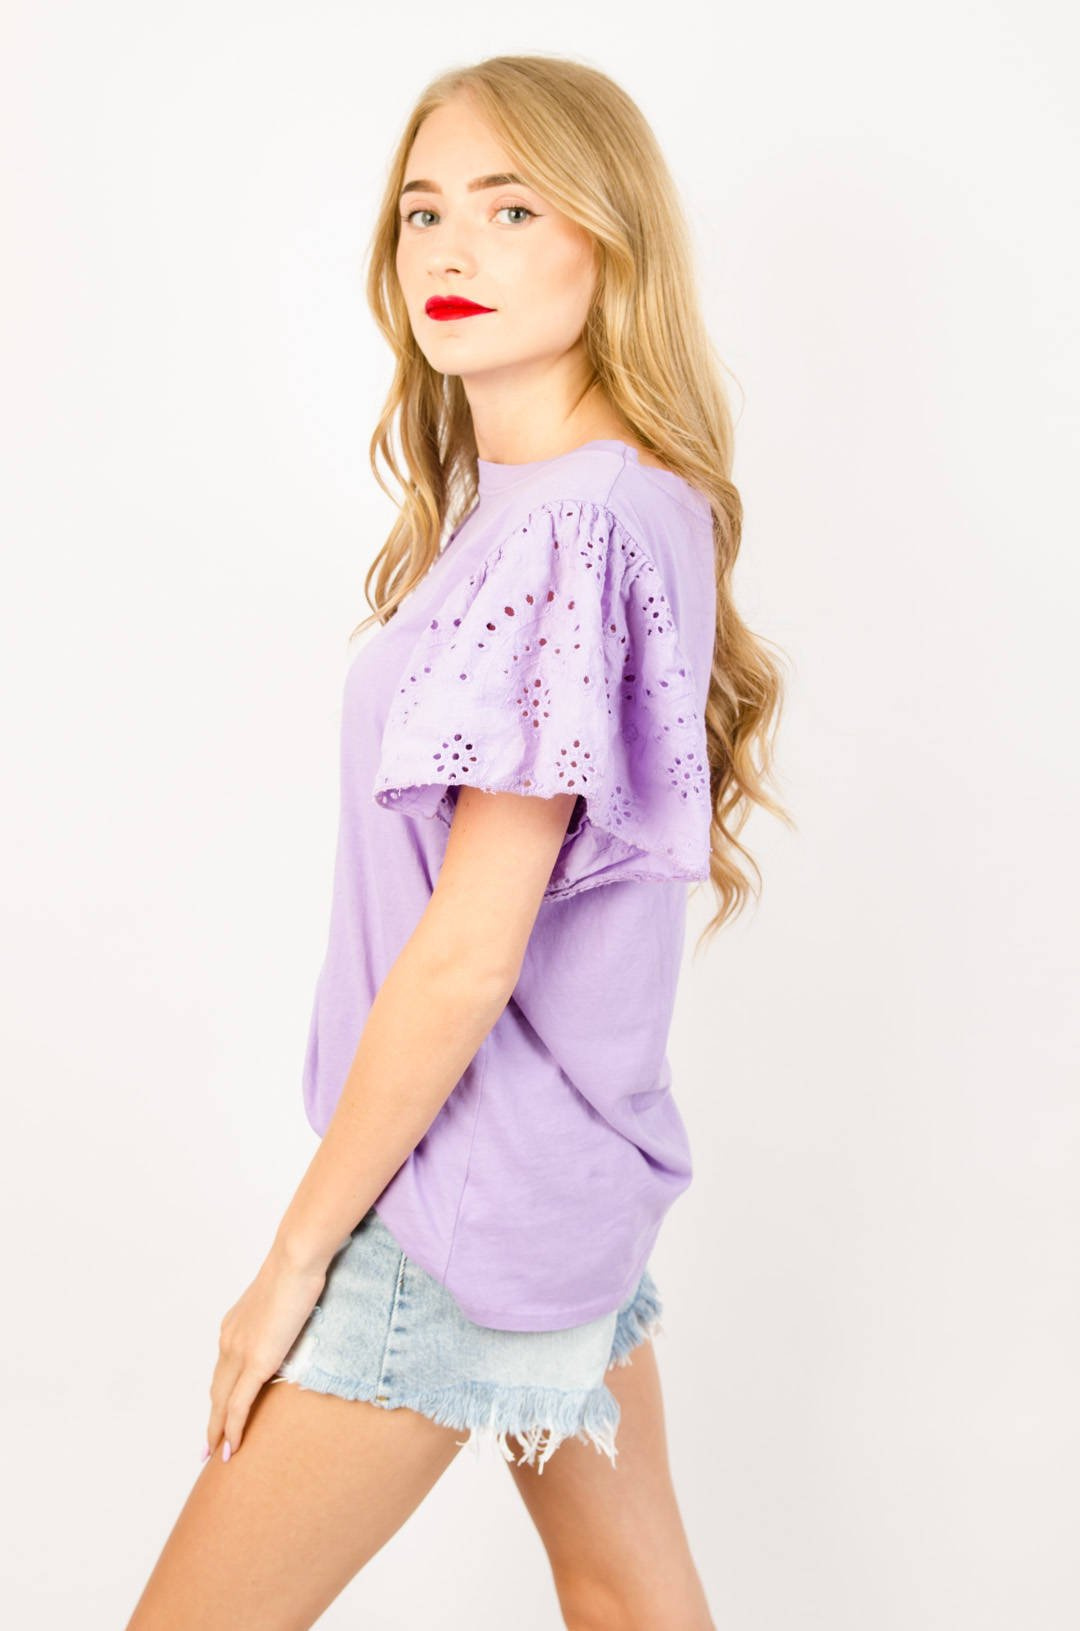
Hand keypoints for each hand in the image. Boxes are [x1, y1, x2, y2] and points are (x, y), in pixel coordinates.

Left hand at [205, 1243, 326, 1460]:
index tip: (217, 1415)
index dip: (219, 1396)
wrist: (296, 1259)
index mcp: (234, 1325)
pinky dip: (232, 1429)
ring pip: (222, 1403)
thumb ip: (280, 1315)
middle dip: (211, 1421)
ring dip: (218, 1431)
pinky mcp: (256, 1362)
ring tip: (217, 1455)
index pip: (222, 1370)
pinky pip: (239, 1405)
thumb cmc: (297, 1268)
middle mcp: (229, 1340)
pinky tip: (231, 1448)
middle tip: (208, 1447)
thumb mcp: (284, 1296)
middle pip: (216, 1391)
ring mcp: (240, 1352)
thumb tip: (292, 1322)